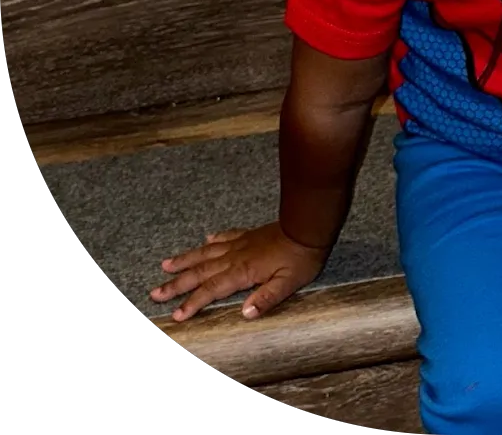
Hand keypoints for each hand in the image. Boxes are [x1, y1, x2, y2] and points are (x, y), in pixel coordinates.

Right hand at [150, 221, 329, 321]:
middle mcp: (235, 256)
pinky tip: (206, 240)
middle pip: (200, 271)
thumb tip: (245, 313)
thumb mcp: (289, 282)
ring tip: (165, 265)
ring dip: (185, 260)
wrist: (309, 226)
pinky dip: (213, 241)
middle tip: (155, 293)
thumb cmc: (302, 257)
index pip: (211, 289)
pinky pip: (225, 237)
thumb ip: (267, 298)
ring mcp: (240, 243)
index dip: (193, 303)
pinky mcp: (249, 234)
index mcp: (242, 271)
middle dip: (176, 284)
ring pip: (206, 252)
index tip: (176, 315)